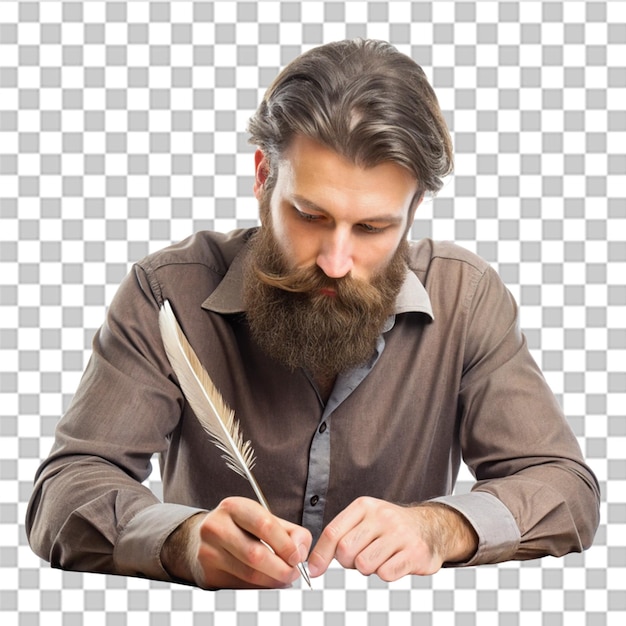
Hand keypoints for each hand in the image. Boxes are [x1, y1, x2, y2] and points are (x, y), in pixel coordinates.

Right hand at [161, 497, 311, 588]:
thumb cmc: (243, 527)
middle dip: (280, 568)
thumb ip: (291, 532)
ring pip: (248, 574)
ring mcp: (208, 551)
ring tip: (283, 579)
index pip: (264, 525)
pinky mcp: (207, 573)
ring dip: (272, 581)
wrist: (204, 538)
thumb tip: (300, 552)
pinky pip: (239, 586)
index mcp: (234, 507)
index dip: (285, 544)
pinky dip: (258, 588)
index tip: (298, 557)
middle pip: (255, 554)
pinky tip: (266, 582)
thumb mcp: (266, 519)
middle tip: (293, 573)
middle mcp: (216, 526)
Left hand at [307, 497, 477, 580]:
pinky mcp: (415, 552)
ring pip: (364, 565)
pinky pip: (386, 574)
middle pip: (346, 551)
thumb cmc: (388, 527)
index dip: (320, 555)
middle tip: (361, 557)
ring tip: (379, 557)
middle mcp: (382, 515)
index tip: (314, 571)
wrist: (429, 526)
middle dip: (348, 562)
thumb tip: (314, 564)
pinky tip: (394, 562)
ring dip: (368, 568)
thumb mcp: (364, 520)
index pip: (333, 532)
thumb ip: (340, 536)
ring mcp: (400, 533)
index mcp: (364, 506)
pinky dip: (386, 574)